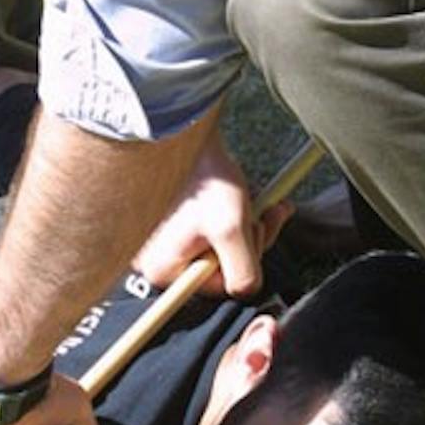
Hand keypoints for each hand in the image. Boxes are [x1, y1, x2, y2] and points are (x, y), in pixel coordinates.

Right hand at [132, 132, 292, 295]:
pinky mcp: (171, 221)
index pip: (220, 285)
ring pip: (219, 244)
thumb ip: (244, 272)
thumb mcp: (232, 229)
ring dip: (246, 223)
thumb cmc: (204, 179)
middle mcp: (157, 259)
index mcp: (164, 269)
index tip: (258, 231)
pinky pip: (210, 228)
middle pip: (220, 264)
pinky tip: (243, 194)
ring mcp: (163, 239)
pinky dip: (232, 213)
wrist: (185, 134)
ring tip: (253, 196)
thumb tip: (247, 290)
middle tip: (266, 211)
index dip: (246, 260)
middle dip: (250, 237)